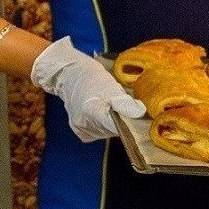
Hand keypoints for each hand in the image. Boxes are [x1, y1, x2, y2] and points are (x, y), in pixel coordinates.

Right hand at [30, 36, 148, 141]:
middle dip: (124, 122)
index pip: (119, 129)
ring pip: (108, 132)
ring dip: (115, 123)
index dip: (132, 126)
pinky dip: (105, 125)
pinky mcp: (81, 132)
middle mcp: (86, 125)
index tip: (140, 120)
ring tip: (113, 108)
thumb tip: (139, 114)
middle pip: (114, 131)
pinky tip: (104, 113)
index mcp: (92, 112)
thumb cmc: (91, 77)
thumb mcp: (110, 85)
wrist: (68, 75)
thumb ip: (123, 102)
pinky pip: (100, 133)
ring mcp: (82, 130)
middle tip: (127, 108)